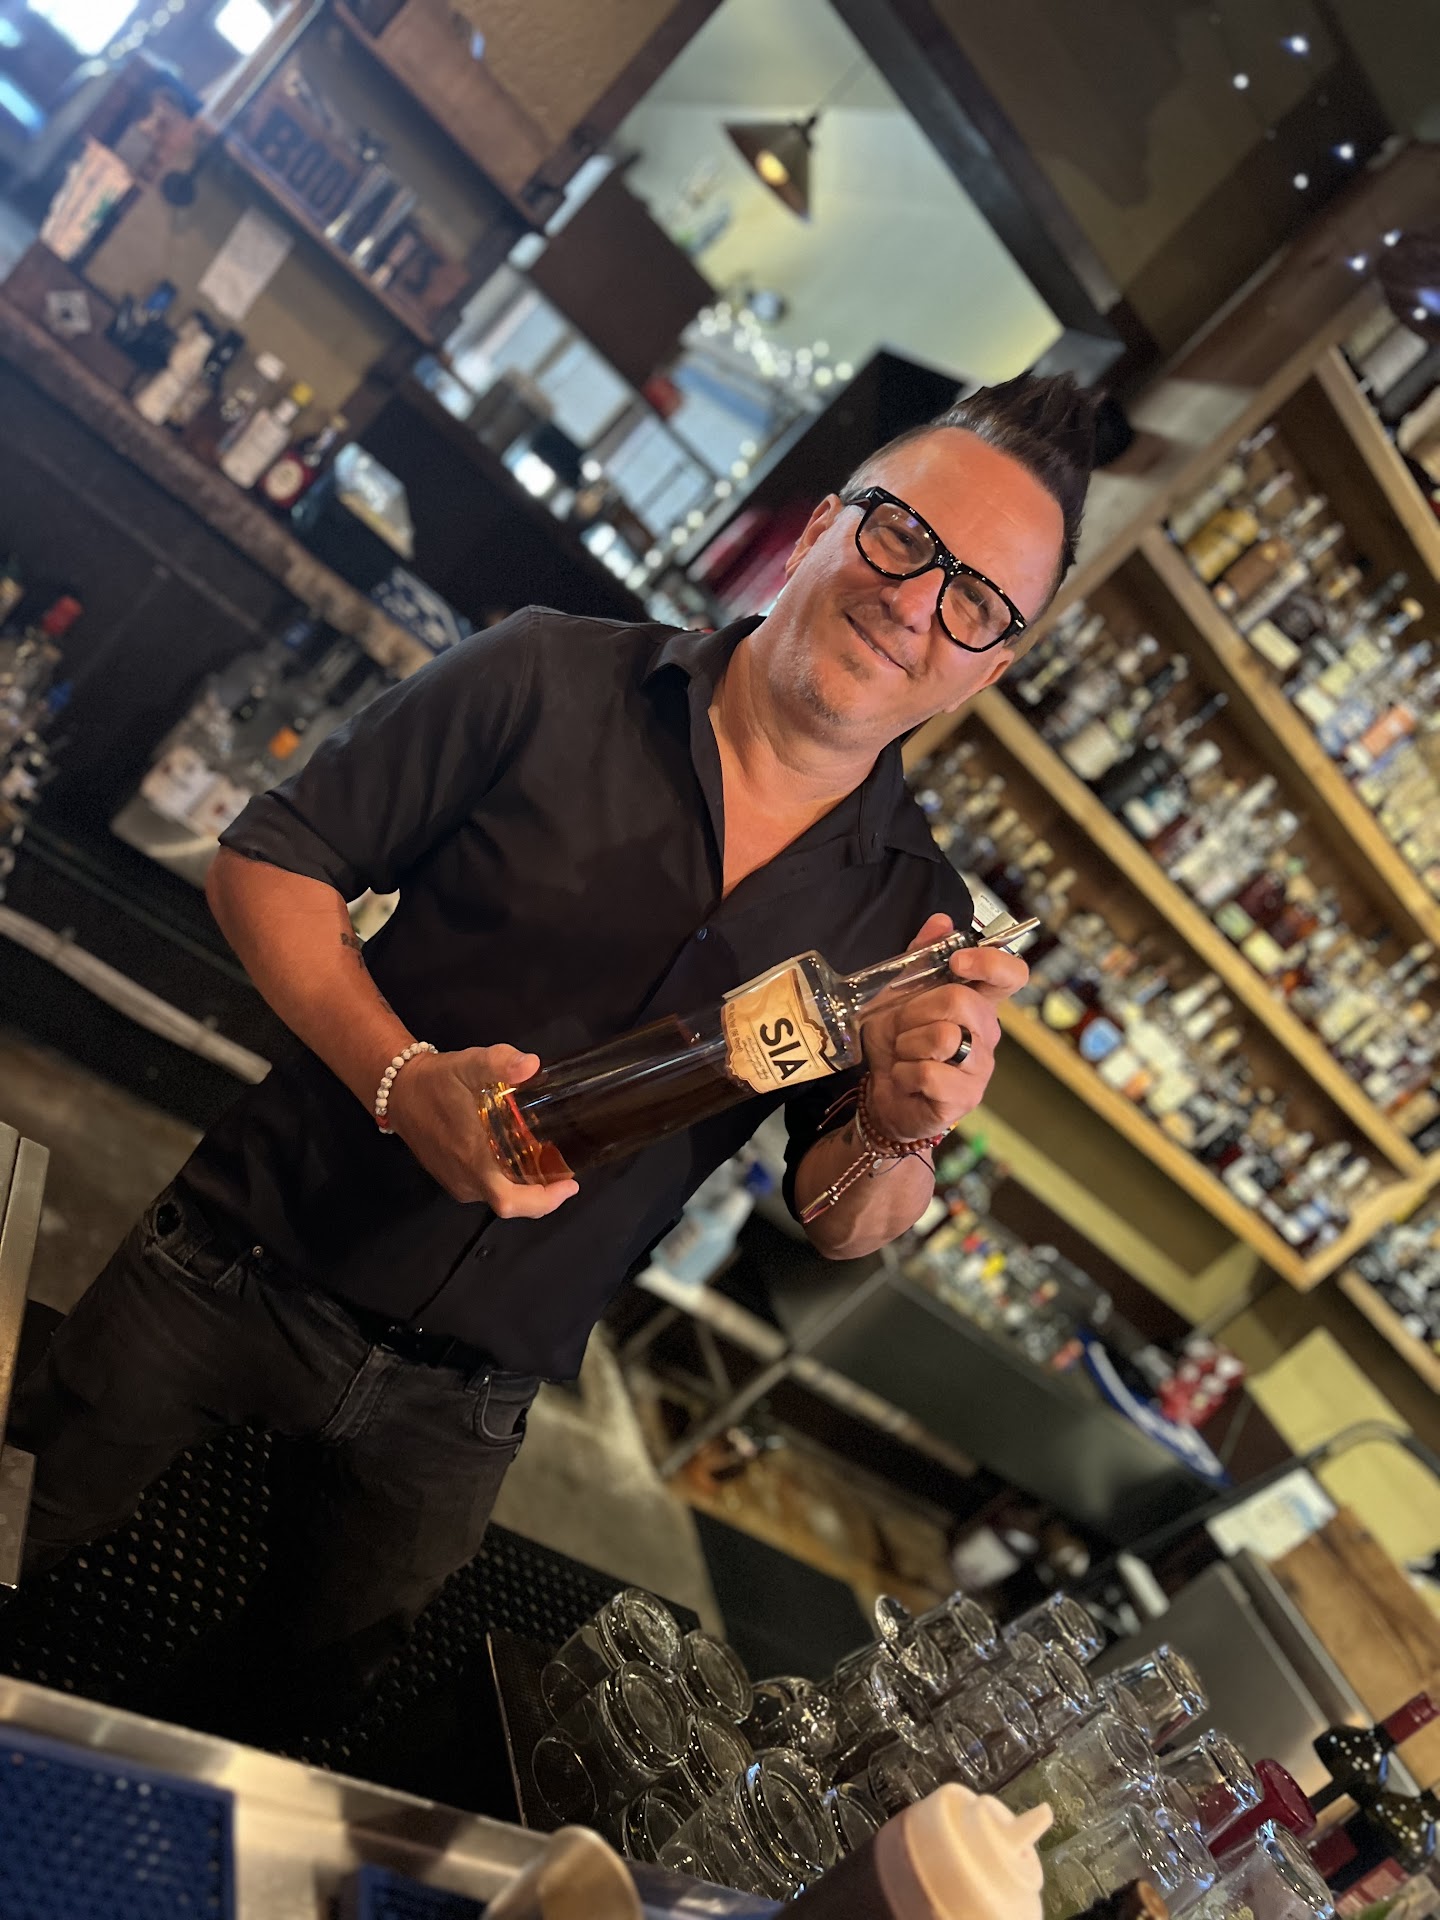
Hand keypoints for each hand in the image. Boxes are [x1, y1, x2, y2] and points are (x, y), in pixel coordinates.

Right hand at [383, 1044, 577, 1217]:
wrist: (399, 1091)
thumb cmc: (437, 1081)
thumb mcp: (469, 1064)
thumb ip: (500, 1062)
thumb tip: (532, 1065)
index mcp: (474, 1162)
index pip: (512, 1201)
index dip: (544, 1201)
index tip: (570, 1184)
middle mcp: (467, 1181)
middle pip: (514, 1203)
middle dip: (544, 1194)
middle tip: (567, 1172)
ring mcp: (459, 1183)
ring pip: (501, 1196)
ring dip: (527, 1187)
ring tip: (550, 1163)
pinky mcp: (453, 1180)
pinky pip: (488, 1188)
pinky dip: (509, 1181)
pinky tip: (521, 1159)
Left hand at [861, 912, 1027, 1141]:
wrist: (881, 1092)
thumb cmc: (897, 1042)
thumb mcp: (899, 993)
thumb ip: (920, 956)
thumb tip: (940, 920)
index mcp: (979, 1003)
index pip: (1012, 975)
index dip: (991, 962)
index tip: (958, 961)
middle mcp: (987, 1033)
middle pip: (963, 1002)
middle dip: (917, 1011)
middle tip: (903, 1027)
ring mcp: (980, 1067)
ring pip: (944, 1037)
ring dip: (907, 1044)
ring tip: (904, 1054)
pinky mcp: (965, 1097)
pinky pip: (929, 1073)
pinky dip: (904, 1074)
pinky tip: (905, 1078)